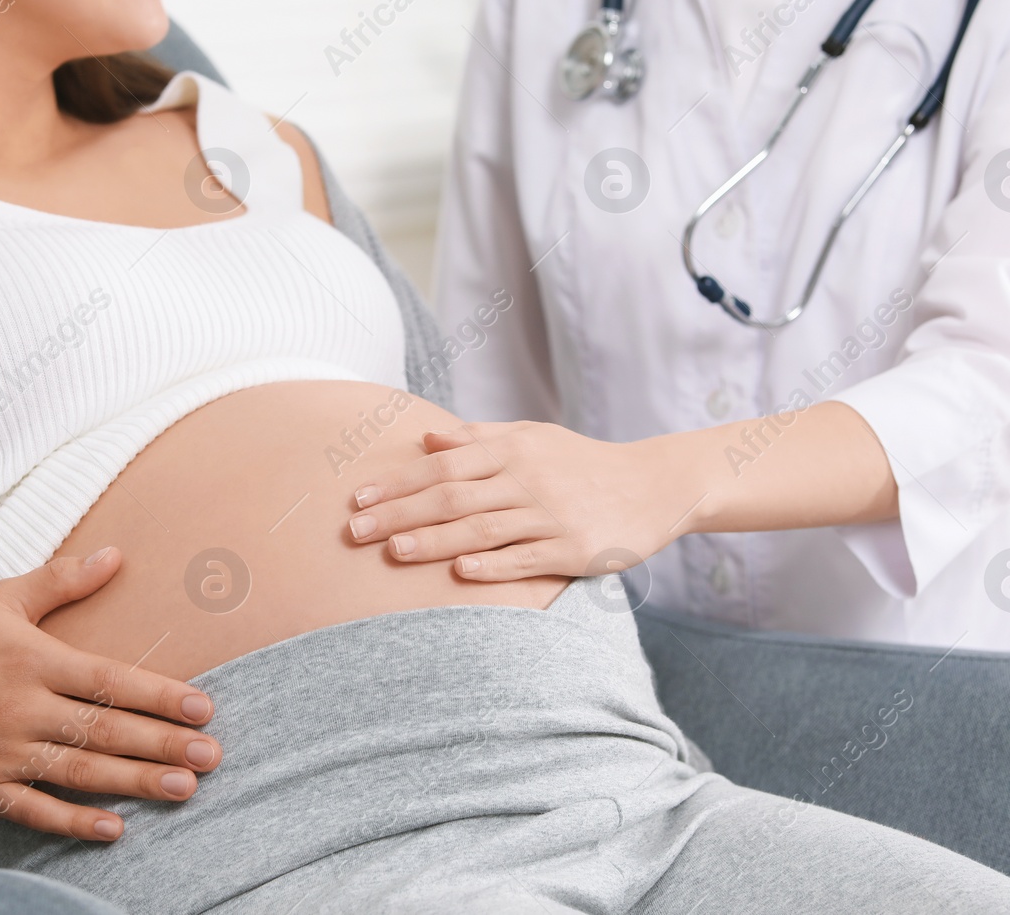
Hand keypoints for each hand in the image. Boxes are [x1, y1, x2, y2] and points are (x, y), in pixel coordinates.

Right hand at [0, 547, 221, 843]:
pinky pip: (33, 811)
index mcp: (33, 660)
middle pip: (103, 730)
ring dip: (132, 783)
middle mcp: (21, 708)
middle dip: (162, 745)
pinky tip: (114, 829)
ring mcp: (1, 752)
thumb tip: (116, 554)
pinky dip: (73, 823)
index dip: (159, 696)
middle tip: (211, 757)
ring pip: (78, 772)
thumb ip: (62, 579)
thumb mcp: (2, 598)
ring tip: (183, 789)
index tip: (203, 708)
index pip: (109, 681)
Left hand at [347, 421, 691, 580]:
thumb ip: (479, 438)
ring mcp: (552, 514)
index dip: (399, 482)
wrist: (654, 484)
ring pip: (482, 528)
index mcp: (514, 449)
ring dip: (435, 541)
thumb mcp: (534, 437)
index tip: (359, 497)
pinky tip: (461, 573)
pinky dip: (493, 565)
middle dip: (400, 513)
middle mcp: (528, 478)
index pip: (443, 465)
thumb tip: (426, 436)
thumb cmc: (583, 462)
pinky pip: (526, 558)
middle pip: (452, 496)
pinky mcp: (575, 548)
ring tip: (394, 552)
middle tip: (355, 531)